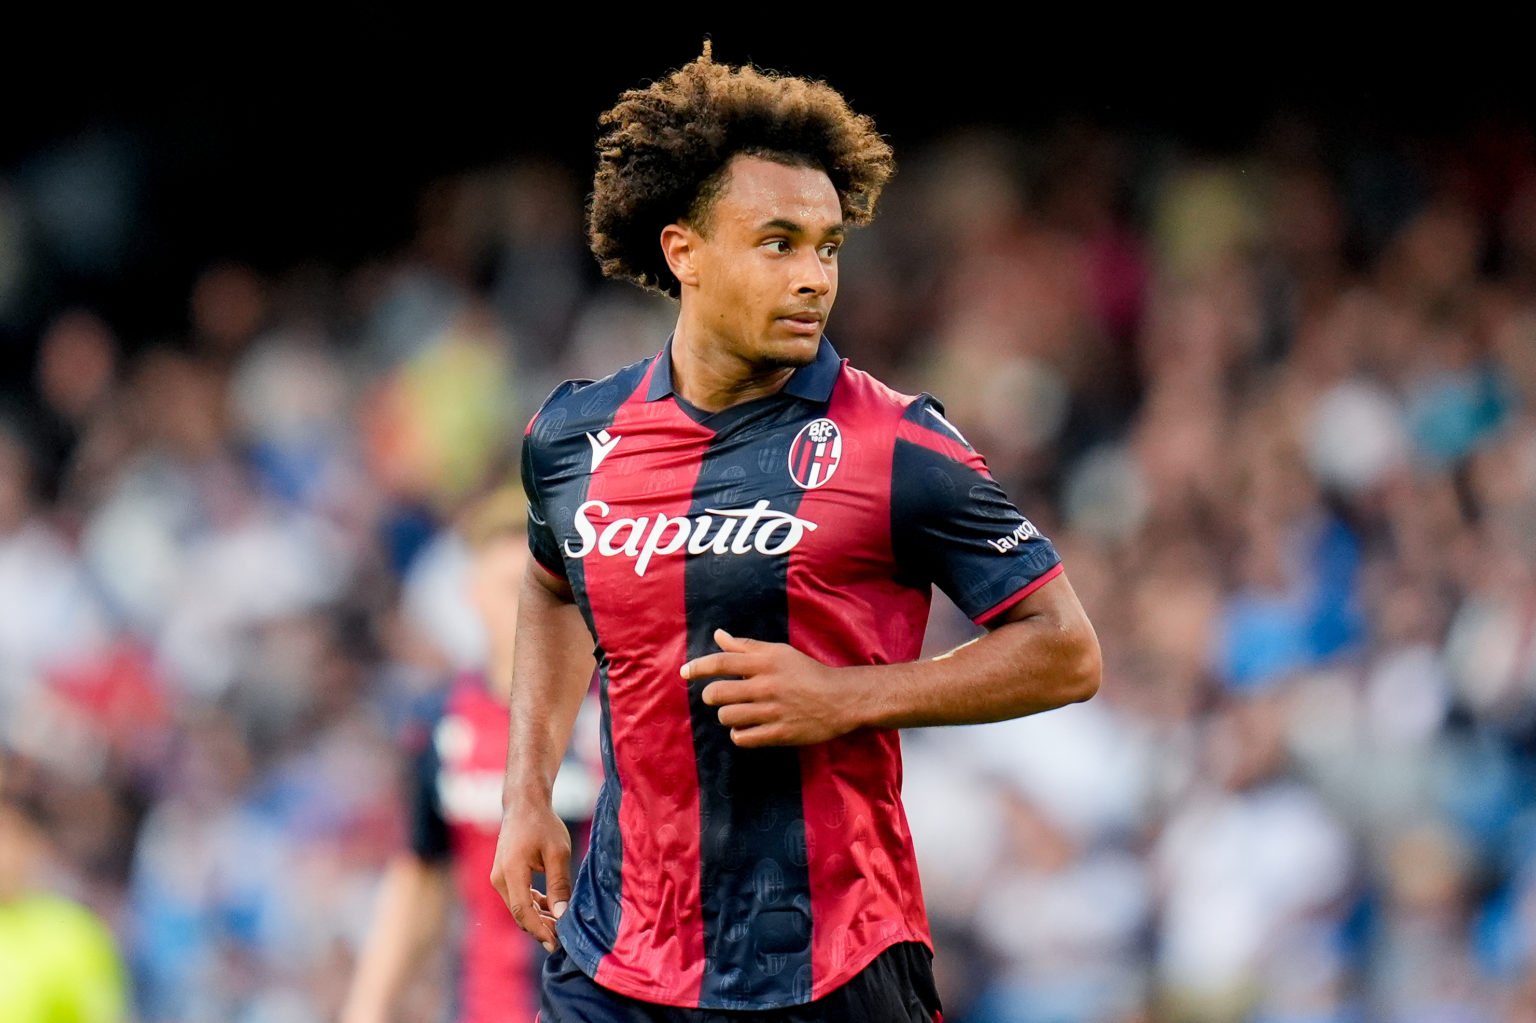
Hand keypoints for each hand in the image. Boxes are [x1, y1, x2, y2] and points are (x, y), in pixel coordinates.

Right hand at [490, 800, 570, 952]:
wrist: (524, 804)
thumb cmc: (543, 824)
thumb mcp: (558, 853)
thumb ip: (559, 885)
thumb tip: (562, 915)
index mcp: (511, 871)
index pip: (523, 911)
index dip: (539, 930)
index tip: (556, 943)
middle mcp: (499, 877)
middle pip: (519, 913)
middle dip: (540, 927)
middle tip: (563, 938)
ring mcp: (498, 877)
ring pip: (518, 907)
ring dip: (538, 917)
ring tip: (561, 924)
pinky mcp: (503, 875)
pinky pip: (517, 897)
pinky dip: (533, 906)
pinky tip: (551, 908)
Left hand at [681, 629, 861, 746]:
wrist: (840, 699)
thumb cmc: (807, 672)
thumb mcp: (779, 653)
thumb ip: (746, 646)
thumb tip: (718, 635)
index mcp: (765, 662)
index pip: (721, 662)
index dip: (698, 667)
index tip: (684, 672)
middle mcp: (766, 685)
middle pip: (718, 693)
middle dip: (712, 696)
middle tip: (719, 696)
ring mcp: (772, 711)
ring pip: (727, 717)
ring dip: (727, 716)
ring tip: (738, 712)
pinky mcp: (779, 733)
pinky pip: (743, 738)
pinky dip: (739, 734)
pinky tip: (746, 728)